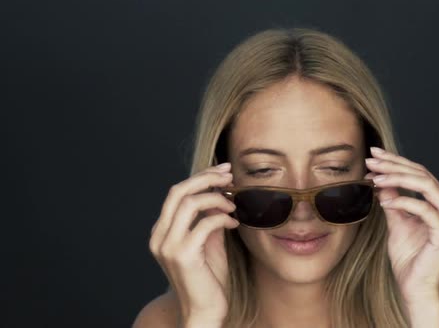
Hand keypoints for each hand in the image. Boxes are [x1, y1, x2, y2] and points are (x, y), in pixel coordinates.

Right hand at [149, 163, 238, 323]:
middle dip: (206, 178)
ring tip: (234, 203)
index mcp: (162, 231)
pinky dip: (223, 217)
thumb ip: (209, 219)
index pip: (177, 192)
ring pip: (189, 203)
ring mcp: (168, 245)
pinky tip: (235, 222)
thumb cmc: (208, 279)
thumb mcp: (209, 242)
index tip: (223, 171)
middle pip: (178, 191)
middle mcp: (159, 236)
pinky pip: (204, 224)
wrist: (205, 311)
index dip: (200, 177)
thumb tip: (220, 195)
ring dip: (216, 198)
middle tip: (229, 174)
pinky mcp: (183, 255)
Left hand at [364, 147, 438, 303]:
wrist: (415, 288)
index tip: (374, 154)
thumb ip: (393, 198)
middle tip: (371, 160)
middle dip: (394, 165)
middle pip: (423, 175)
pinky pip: (424, 209)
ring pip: (426, 186)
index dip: (397, 162)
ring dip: (397, 178)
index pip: (421, 174)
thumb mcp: (396, 221)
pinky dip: (402, 201)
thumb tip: (382, 177)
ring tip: (375, 178)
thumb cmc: (408, 258)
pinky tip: (383, 200)